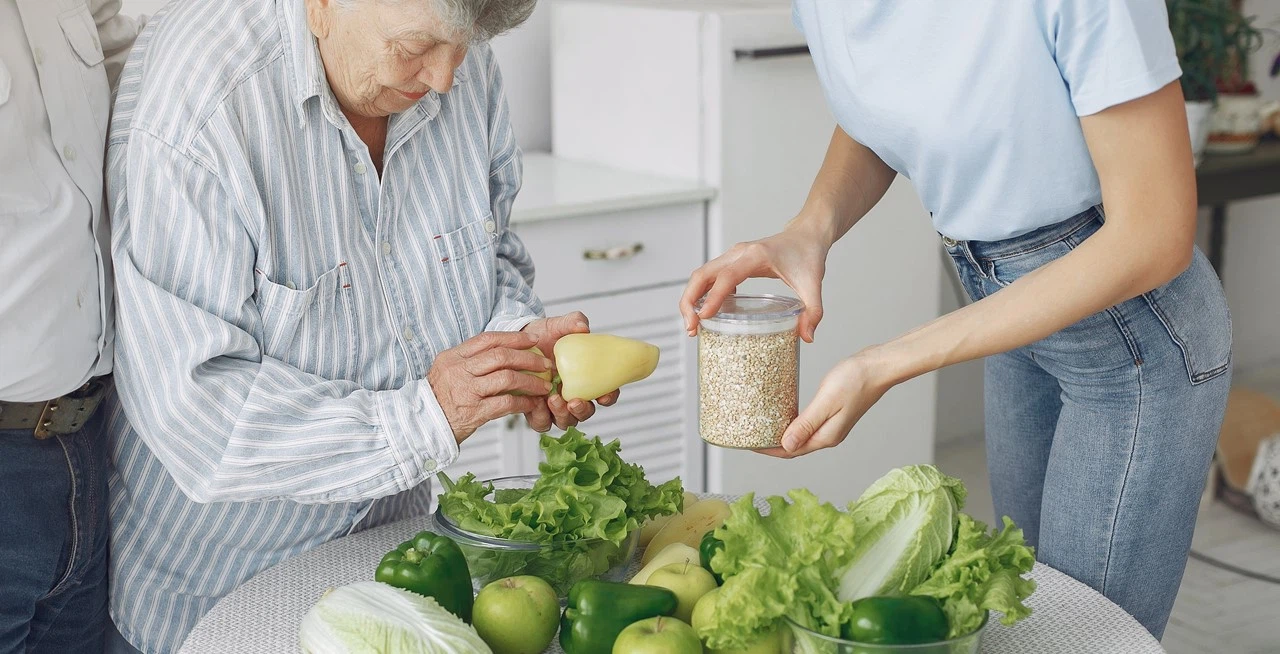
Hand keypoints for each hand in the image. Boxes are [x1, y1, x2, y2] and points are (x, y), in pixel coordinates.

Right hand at [427, 331, 554, 443]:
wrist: (421, 426)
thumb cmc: (438, 399)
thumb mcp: (447, 371)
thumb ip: (469, 361)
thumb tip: (502, 352)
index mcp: (453, 357)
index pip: (488, 339)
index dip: (514, 337)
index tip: (533, 340)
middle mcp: (459, 371)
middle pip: (501, 356)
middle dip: (528, 358)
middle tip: (545, 363)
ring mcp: (466, 391)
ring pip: (507, 378)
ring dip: (531, 381)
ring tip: (544, 384)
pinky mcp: (474, 412)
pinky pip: (506, 403)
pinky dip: (523, 402)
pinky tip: (532, 403)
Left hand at [519, 312, 619, 431]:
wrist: (519, 342)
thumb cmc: (544, 335)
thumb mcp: (557, 325)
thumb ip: (572, 322)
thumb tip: (582, 326)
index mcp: (587, 378)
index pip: (606, 393)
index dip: (610, 397)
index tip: (604, 395)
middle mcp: (574, 395)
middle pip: (586, 412)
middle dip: (582, 410)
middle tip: (573, 401)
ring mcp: (556, 405)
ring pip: (566, 421)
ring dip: (563, 415)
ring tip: (552, 400)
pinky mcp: (537, 411)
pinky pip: (542, 423)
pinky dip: (541, 417)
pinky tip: (536, 404)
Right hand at [679, 223, 829, 341]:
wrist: (806, 235)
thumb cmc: (808, 255)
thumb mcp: (813, 284)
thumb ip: (813, 311)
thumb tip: (807, 337)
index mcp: (756, 256)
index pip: (727, 276)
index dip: (713, 297)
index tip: (703, 318)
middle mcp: (738, 253)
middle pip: (702, 274)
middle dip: (690, 301)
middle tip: (691, 328)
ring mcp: (732, 256)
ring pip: (701, 276)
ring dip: (691, 299)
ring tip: (693, 326)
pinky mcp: (732, 262)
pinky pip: (709, 278)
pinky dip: (702, 294)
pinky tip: (707, 314)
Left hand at [756, 351, 892, 457]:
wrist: (879, 366)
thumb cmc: (856, 379)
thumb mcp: (826, 401)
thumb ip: (806, 424)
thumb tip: (786, 445)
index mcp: (826, 436)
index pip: (791, 451)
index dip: (768, 450)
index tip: (748, 443)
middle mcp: (828, 435)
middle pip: (794, 447)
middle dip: (771, 444)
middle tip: (749, 434)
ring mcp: (832, 426)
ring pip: (800, 436)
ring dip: (780, 433)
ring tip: (760, 425)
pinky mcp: (833, 413)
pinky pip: (807, 424)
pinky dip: (791, 422)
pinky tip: (782, 413)